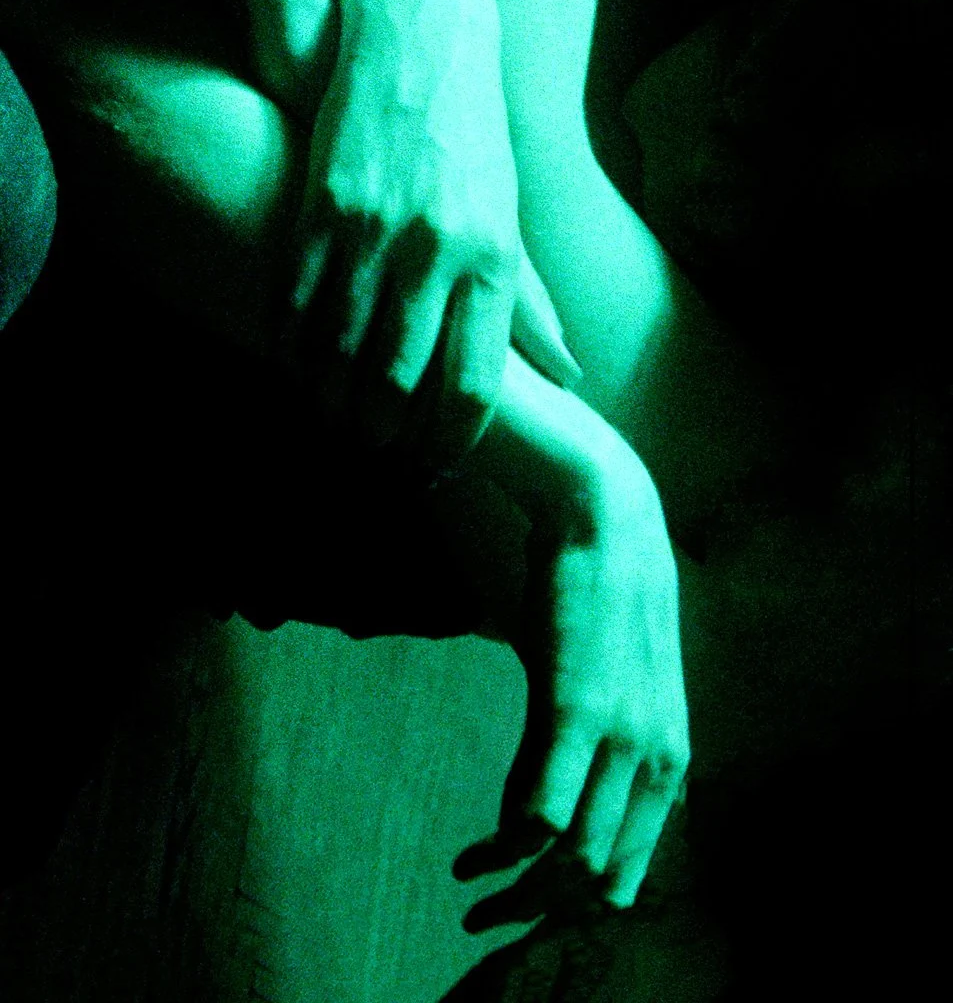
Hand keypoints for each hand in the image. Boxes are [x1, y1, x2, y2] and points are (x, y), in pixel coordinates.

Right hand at [286, 0, 581, 471]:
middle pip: (398, 385)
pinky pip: (295, 299)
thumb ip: (527, 300)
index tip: (432, 466)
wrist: (424, 33)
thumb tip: (567, 372)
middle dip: (381, 435)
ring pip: (339, 351)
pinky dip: (286, 344)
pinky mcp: (322, 203)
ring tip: (326, 420)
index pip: (472, 388)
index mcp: (493, 258)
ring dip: (327, 400)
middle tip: (369, 454)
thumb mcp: (510, 213)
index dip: (448, 443)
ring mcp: (375, 229)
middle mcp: (436, 251)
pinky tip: (285, 363)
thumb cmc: (474, 130)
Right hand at [455, 442, 688, 920]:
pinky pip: (543, 807)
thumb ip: (605, 742)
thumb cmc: (603, 594)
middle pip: (600, 869)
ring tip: (469, 880)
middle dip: (540, 905)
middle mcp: (657, 755)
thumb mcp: (619, 682)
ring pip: (571, 852)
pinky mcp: (575, 708)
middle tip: (485, 913)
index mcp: (672, 755)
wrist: (604, 515)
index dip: (581, 899)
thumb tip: (564, 794)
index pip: (633, 861)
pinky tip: (479, 849)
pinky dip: (507, 841)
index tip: (531, 908)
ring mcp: (619, 734)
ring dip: (514, 880)